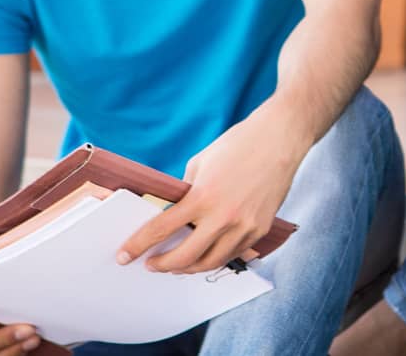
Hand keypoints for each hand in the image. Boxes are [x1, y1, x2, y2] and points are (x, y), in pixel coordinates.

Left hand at [118, 115, 299, 273]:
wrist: (280, 138)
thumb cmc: (239, 144)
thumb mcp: (201, 163)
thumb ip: (187, 191)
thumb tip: (173, 210)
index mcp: (203, 196)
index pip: (161, 229)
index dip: (138, 245)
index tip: (124, 256)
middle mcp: (224, 216)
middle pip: (185, 256)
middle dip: (163, 265)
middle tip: (151, 265)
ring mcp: (244, 226)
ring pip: (210, 262)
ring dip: (189, 267)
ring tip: (177, 265)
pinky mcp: (260, 229)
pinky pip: (233, 254)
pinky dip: (215, 258)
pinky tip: (205, 256)